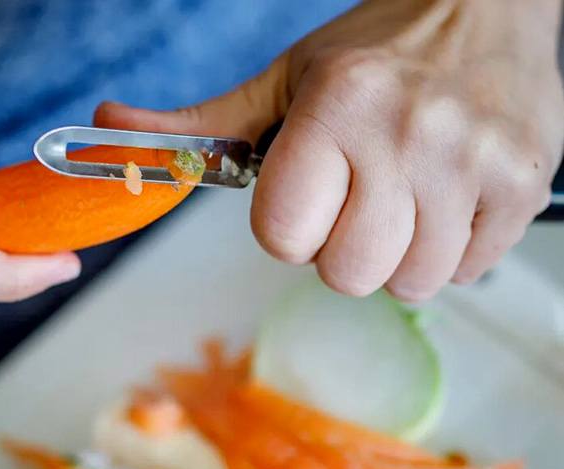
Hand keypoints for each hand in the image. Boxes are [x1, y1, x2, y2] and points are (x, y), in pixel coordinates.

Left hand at [95, 0, 563, 300]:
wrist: (486, 9)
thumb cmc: (374, 52)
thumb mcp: (280, 81)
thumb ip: (197, 124)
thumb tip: (105, 126)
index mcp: (338, 108)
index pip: (282, 234)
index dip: (284, 228)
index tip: (303, 198)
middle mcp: (408, 137)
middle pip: (345, 274)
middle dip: (337, 250)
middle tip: (355, 200)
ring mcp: (473, 167)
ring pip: (407, 283)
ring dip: (392, 256)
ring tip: (401, 199)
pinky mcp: (522, 189)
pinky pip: (463, 272)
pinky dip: (445, 251)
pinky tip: (442, 200)